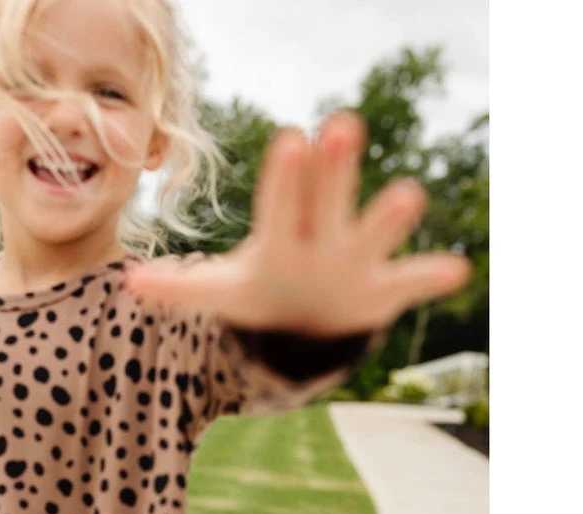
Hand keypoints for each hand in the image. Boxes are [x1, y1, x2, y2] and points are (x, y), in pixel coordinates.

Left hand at [121, 110, 472, 336]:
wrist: (303, 319)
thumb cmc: (262, 290)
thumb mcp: (222, 292)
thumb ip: (181, 288)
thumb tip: (127, 286)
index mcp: (280, 235)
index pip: (278, 203)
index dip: (283, 179)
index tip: (289, 138)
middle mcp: (319, 239)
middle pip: (324, 203)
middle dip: (332, 172)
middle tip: (339, 125)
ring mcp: (352, 262)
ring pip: (371, 235)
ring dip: (388, 219)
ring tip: (407, 194)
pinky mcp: (379, 292)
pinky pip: (407, 284)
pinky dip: (428, 278)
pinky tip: (455, 270)